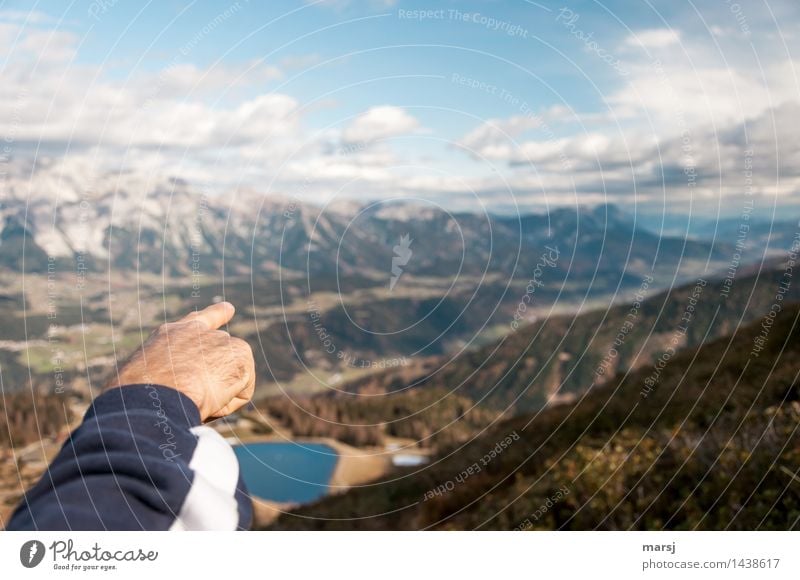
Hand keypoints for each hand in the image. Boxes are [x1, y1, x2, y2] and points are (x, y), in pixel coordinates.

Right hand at [109, 302, 255, 421]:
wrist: (154, 394)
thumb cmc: (140, 397)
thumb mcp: (144, 381)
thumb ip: (170, 378)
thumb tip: (192, 392)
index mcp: (170, 335)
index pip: (196, 321)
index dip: (215, 314)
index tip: (229, 308)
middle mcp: (198, 331)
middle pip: (224, 347)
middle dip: (228, 366)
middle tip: (217, 383)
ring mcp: (220, 340)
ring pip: (230, 379)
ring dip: (217, 397)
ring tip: (193, 399)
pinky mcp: (240, 352)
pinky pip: (241, 392)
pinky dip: (228, 405)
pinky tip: (209, 401)